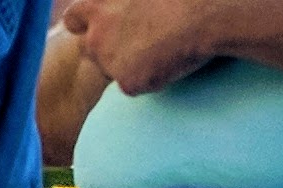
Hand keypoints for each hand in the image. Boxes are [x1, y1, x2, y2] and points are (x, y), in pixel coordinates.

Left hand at [60, 0, 218, 94]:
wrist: (208, 10)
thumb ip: (124, 0)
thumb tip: (131, 4)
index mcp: (98, 4)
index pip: (73, 18)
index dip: (85, 22)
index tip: (99, 23)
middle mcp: (97, 34)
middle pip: (90, 48)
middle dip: (106, 47)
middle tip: (138, 38)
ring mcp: (109, 61)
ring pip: (113, 67)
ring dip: (129, 61)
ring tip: (162, 43)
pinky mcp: (127, 82)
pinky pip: (135, 83)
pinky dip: (149, 76)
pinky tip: (170, 59)